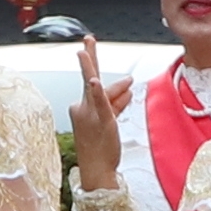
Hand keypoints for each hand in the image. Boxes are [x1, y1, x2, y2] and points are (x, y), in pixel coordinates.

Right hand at [64, 42, 125, 194]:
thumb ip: (117, 103)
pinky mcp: (101, 120)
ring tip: (129, 82)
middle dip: (89, 57)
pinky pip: (100, 103)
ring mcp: (89, 114)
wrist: (96, 170)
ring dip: (117, 89)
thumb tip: (128, 89)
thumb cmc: (100, 148)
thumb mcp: (109, 122)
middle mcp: (82, 108)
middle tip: (88, 40)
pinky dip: (98, 91)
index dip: (112, 88)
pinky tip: (95, 81)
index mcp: (81, 108)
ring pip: (104, 92)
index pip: (98, 89)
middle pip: (89, 78)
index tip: (89, 52)